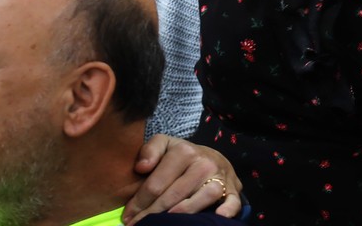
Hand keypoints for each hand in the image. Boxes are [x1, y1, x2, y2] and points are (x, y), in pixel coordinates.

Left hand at [124, 135, 243, 218]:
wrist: (212, 157)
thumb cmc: (181, 157)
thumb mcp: (165, 145)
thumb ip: (150, 150)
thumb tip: (141, 167)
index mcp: (184, 151)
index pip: (157, 183)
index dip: (139, 203)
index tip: (128, 216)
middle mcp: (203, 163)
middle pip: (175, 194)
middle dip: (152, 213)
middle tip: (137, 225)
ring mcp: (220, 176)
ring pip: (203, 197)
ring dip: (184, 213)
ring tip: (165, 224)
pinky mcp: (233, 189)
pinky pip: (233, 202)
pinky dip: (227, 211)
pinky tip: (217, 218)